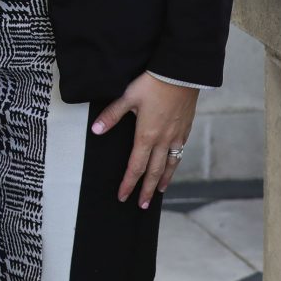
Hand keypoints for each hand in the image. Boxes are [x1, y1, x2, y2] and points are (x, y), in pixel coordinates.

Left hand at [92, 71, 198, 207]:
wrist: (180, 74)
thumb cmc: (152, 84)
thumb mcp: (127, 97)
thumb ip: (112, 115)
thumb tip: (96, 130)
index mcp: (146, 135)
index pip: (135, 166)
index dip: (128, 183)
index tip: (123, 196)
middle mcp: (163, 140)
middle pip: (153, 171)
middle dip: (146, 190)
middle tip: (141, 205)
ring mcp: (176, 136)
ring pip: (169, 165)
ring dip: (162, 180)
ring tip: (158, 192)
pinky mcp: (185, 130)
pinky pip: (179, 153)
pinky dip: (174, 165)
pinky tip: (172, 166)